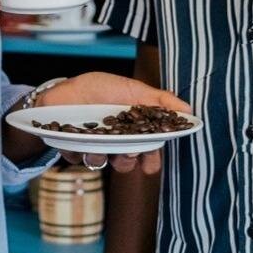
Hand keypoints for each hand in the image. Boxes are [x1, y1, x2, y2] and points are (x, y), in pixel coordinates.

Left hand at [44, 71, 189, 175]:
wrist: (64, 88)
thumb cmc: (99, 88)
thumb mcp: (132, 89)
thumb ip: (159, 100)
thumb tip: (188, 109)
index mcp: (130, 128)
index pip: (146, 149)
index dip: (151, 159)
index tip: (150, 165)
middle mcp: (113, 140)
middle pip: (126, 161)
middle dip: (127, 162)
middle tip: (127, 153)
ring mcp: (92, 145)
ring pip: (101, 163)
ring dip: (100, 156)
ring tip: (96, 144)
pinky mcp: (73, 148)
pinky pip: (76, 158)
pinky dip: (76, 150)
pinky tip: (76, 140)